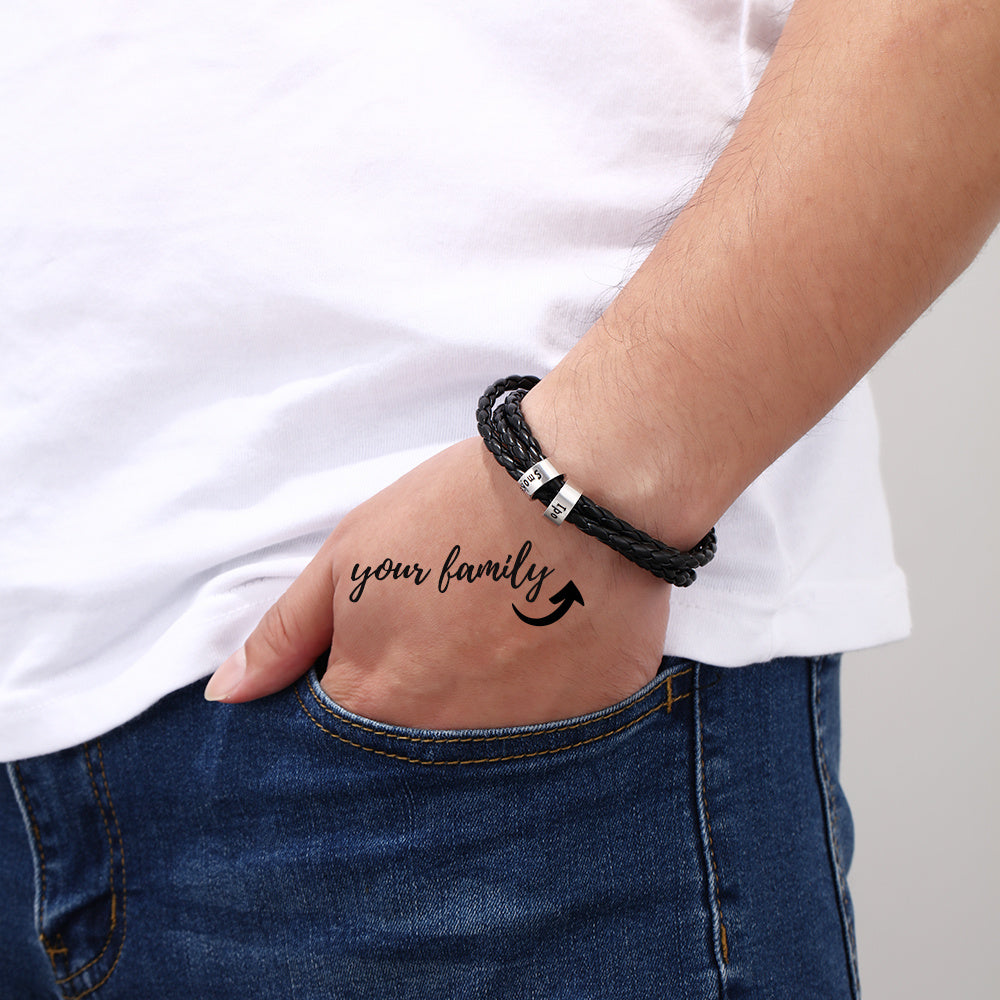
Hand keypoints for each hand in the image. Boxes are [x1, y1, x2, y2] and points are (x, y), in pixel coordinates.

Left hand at [204, 437, 669, 728]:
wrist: (575, 490)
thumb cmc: (452, 513)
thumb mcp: (349, 558)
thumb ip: (286, 634)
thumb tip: (227, 697)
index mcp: (375, 704)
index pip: (338, 738)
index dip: (356, 693)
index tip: (383, 654)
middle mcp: (444, 746)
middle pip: (413, 754)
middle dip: (418, 708)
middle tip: (448, 645)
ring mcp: (521, 744)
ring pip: (483, 752)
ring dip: (482, 710)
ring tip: (499, 645)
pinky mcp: (585, 728)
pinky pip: (554, 740)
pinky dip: (544, 707)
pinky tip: (549, 655)